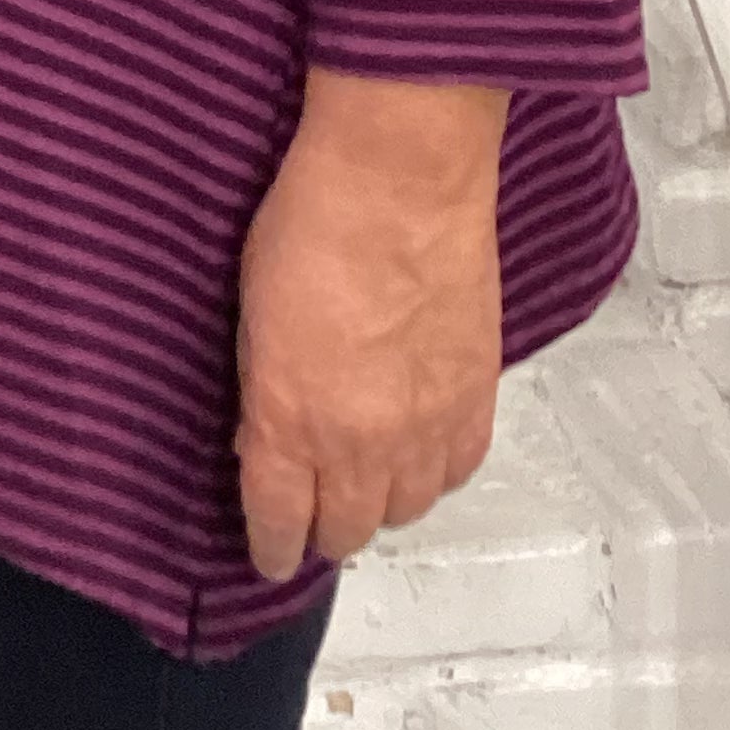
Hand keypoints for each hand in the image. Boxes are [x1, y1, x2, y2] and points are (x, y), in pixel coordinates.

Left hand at [234, 68, 505, 581]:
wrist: (400, 178)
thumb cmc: (311, 222)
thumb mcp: (253, 311)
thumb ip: (262, 389)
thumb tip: (265, 436)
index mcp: (288, 422)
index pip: (279, 522)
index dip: (271, 545)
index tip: (268, 551)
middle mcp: (360, 445)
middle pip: (346, 530)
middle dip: (324, 527)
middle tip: (312, 506)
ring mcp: (425, 428)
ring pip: (405, 511)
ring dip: (381, 502)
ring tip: (364, 476)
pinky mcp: (476, 400)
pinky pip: (456, 472)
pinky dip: (433, 471)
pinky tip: (417, 448)